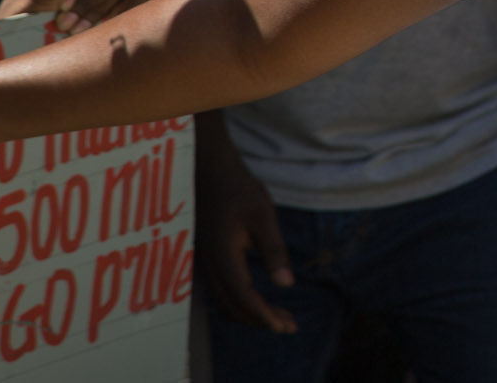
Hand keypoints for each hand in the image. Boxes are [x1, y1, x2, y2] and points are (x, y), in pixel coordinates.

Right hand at [197, 119, 298, 333]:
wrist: (208, 169)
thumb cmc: (238, 188)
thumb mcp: (262, 215)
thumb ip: (274, 250)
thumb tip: (286, 284)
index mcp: (224, 255)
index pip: (244, 297)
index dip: (263, 315)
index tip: (285, 327)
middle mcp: (212, 264)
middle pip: (234, 307)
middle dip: (261, 321)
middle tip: (289, 326)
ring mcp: (207, 262)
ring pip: (226, 302)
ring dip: (252, 314)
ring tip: (279, 317)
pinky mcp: (208, 258)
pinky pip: (223, 291)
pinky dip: (242, 303)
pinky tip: (260, 298)